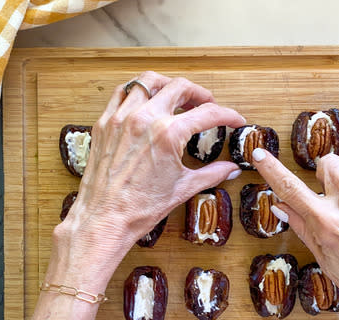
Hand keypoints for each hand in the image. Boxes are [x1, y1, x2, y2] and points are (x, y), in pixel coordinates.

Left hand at [59, 72, 245, 249]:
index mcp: (168, 134)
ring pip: (148, 81)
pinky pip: (121, 93)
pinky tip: (145, 100)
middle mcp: (144, 119)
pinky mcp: (104, 124)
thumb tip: (230, 169)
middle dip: (199, 93)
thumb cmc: (139, 208)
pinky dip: (137, 91)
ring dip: (167, 85)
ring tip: (176, 96)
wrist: (104, 219)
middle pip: (180, 87)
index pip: (208, 113)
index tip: (234, 119)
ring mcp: (121, 118)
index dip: (227, 115)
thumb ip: (211, 174)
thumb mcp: (182, 189)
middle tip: (206, 104)